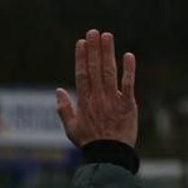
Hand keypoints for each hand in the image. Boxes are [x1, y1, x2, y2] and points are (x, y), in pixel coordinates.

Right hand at [56, 29, 137, 147]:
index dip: (81, 58)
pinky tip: (128, 55)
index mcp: (84, 102)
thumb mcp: (71, 128)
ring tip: (106, 35)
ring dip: (108, 53)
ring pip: (109, 72)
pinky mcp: (128, 105)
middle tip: (93, 31)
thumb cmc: (89, 143)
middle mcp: (98, 98)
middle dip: (94, 49)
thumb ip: (64, 109)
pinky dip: (129, 69)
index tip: (81, 42)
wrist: (109, 156)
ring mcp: (113, 100)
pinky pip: (128, 84)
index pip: (82, 75)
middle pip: (95, 69)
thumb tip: (58, 90)